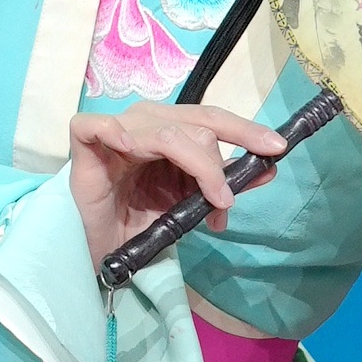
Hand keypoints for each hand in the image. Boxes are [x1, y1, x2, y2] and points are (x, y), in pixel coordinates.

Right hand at [68, 103, 287, 263]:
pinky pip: (95, 125)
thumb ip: (223, 182)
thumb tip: (270, 171)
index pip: (214, 119)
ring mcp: (117, 127)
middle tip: (228, 201)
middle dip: (218, 166)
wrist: (100, 242)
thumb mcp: (189, 200)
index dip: (246, 130)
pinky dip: (113, 131)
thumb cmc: (141, 215)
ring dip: (196, 168)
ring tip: (209, 202)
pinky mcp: (84, 141)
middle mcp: (148, 119)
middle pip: (197, 126)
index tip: (278, 149)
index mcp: (173, 125)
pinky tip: (129, 146)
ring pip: (166, 132)